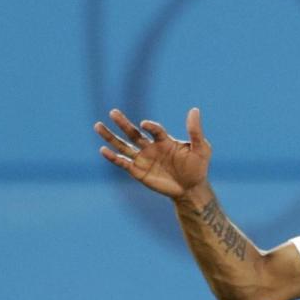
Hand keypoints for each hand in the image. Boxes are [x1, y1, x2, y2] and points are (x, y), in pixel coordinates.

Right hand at [94, 107, 210, 199]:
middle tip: (113, 112)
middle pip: (133, 133)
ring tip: (97, 126)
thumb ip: (195, 131)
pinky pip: (123, 163)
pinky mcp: (138, 172)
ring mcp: (143, 159)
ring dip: (111, 137)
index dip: (151, 127)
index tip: (146, 125)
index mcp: (164, 140)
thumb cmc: (198, 167)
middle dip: (123, 123)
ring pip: (123, 145)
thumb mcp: (201, 148)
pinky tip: (103, 150)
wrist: (191, 189)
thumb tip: (194, 110)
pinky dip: (113, 157)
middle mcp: (150, 147)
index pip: (154, 130)